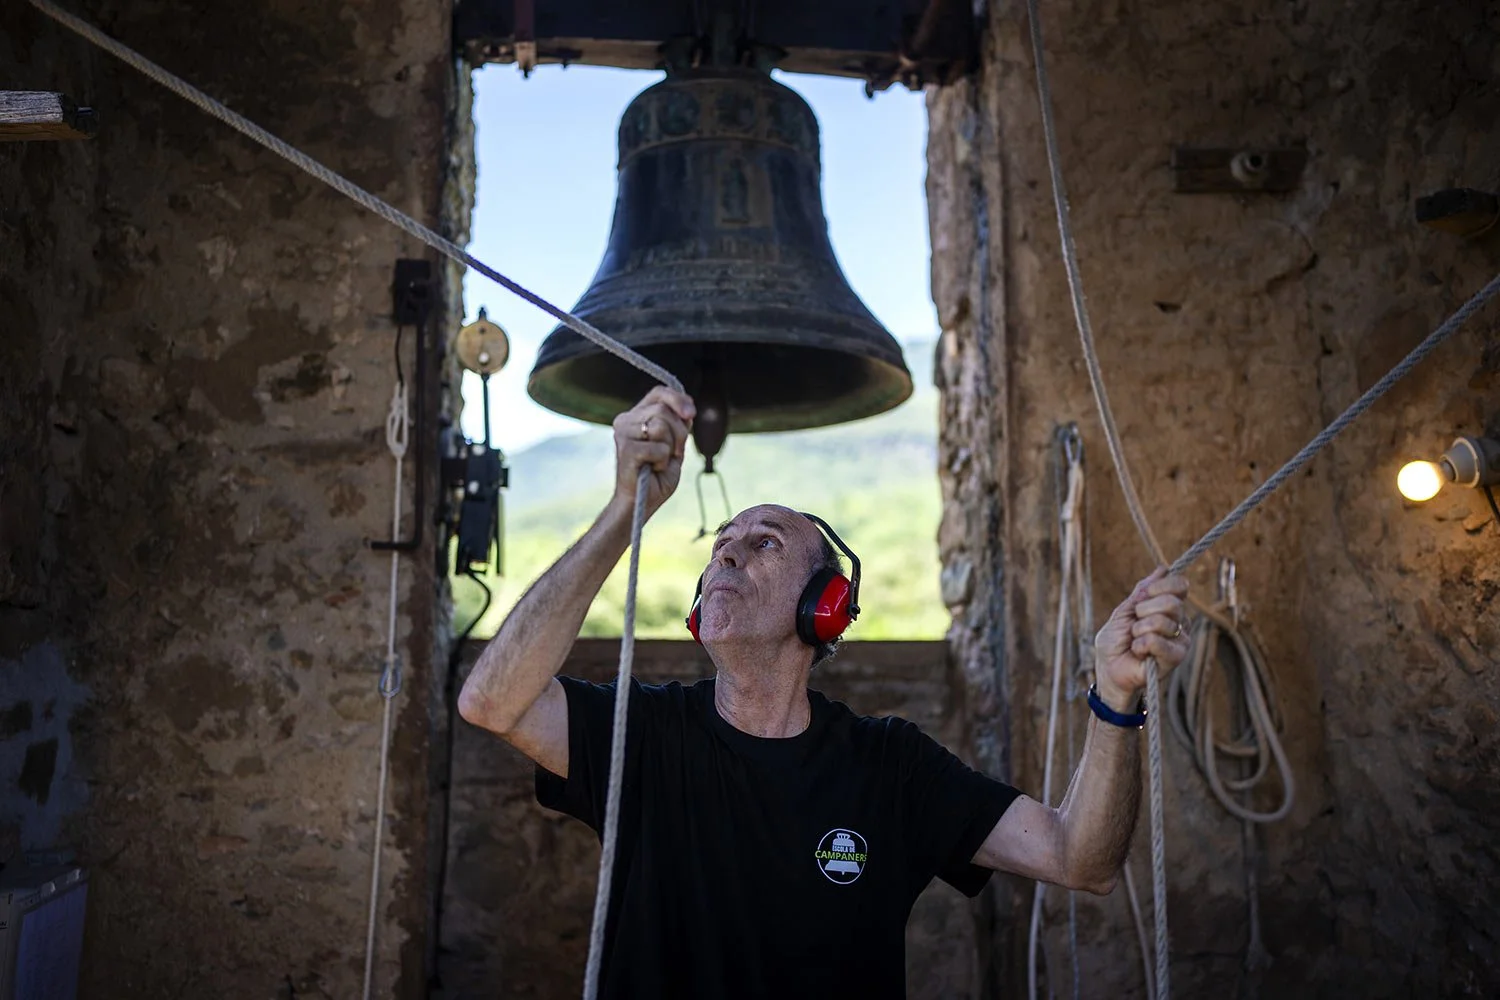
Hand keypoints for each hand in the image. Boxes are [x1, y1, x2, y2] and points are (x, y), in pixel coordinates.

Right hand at [610, 386, 694, 517]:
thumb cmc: (657, 475)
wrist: (641, 502)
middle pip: (664, 411)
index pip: (658, 393)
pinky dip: (662, 461)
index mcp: (635, 416)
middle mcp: (625, 421)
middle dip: (678, 434)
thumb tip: (688, 408)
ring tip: (659, 461)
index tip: (691, 413)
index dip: (678, 399)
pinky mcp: (626, 450)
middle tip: (672, 453)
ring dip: (670, 448)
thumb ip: (679, 424)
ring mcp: (623, 434)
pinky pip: (659, 448)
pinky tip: (652, 469)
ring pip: (661, 426)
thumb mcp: (674, 444)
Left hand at [1093, 567, 1189, 710]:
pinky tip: (1139, 653)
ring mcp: (1180, 640)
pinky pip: (1157, 641)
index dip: (1160, 586)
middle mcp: (1179, 622)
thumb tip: (1163, 569)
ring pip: (1163, 621)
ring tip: (1135, 641)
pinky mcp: (1176, 657)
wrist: (1109, 670)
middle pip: (1171, 602)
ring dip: (1139, 630)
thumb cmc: (1115, 642)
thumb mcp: (1124, 611)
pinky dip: (1140, 645)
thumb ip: (1143, 591)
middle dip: (1143, 611)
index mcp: (1168, 607)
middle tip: (1134, 625)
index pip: (1179, 585)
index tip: (1143, 595)